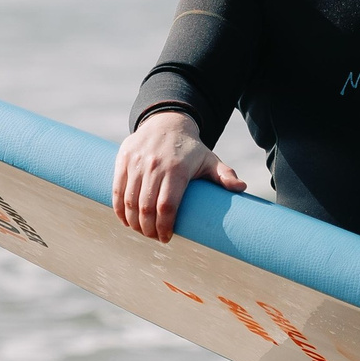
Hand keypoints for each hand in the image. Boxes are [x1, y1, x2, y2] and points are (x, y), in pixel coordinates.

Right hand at [112, 111, 243, 241]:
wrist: (167, 122)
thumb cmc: (190, 149)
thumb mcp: (210, 160)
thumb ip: (225, 175)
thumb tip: (242, 188)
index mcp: (177, 169)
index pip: (167, 206)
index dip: (164, 227)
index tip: (166, 238)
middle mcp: (155, 165)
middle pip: (146, 207)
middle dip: (148, 229)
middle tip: (153, 238)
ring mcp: (137, 162)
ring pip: (129, 200)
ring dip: (133, 222)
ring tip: (141, 231)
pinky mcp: (123, 159)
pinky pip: (117, 189)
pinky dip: (119, 209)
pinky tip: (125, 220)